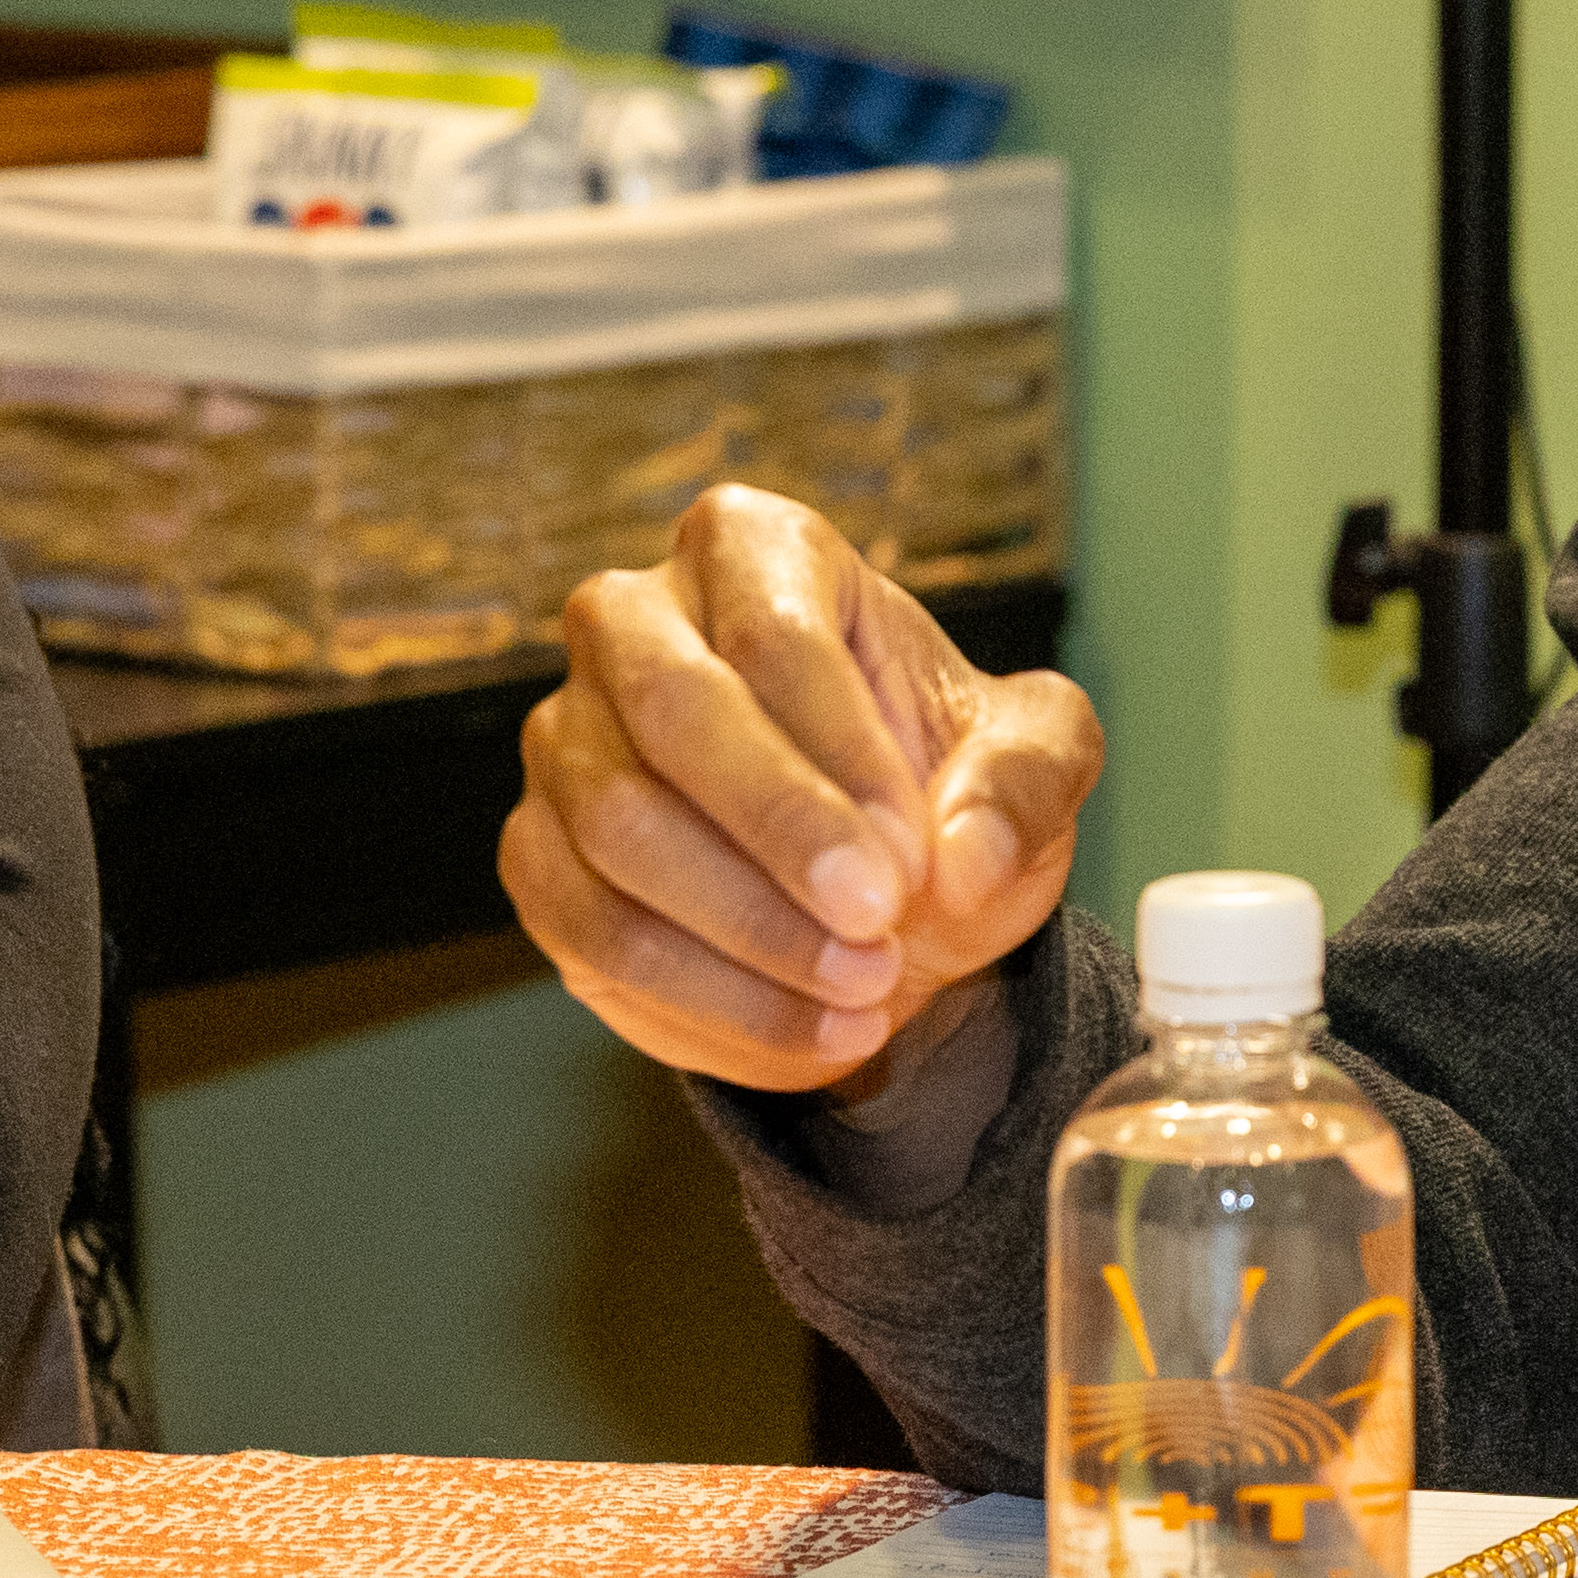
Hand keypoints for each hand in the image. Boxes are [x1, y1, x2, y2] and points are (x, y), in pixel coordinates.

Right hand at [501, 485, 1103, 1095]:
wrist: (886, 893)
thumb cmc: (947, 788)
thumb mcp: (1037, 762)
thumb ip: (1025, 784)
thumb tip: (966, 853)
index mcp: (757, 549)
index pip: (775, 634)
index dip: (845, 758)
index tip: (914, 859)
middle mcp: (635, 619)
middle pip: (671, 709)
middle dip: (780, 832)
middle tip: (877, 926)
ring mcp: (568, 735)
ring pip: (619, 829)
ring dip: (751, 931)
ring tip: (865, 985)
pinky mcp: (540, 852)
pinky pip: (591, 930)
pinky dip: (710, 998)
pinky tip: (814, 1027)